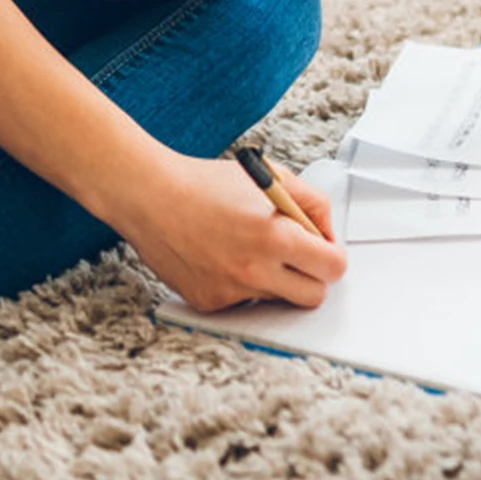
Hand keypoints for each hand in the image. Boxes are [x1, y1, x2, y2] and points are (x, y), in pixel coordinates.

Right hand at [115, 150, 346, 311]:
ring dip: (270, 279)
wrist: (146, 193)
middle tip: (291, 256)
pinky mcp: (209, 302)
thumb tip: (326, 231)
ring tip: (243, 247)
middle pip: (313, 296)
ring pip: (275, 299)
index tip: (321, 250)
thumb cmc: (201, 182)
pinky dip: (236, 285)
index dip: (330, 255)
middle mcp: (256, 269)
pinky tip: (218, 257)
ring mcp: (231, 290)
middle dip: (309, 276)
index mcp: (275, 235)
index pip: (334, 267)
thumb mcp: (265, 176)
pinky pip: (240, 303)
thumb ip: (309, 201)